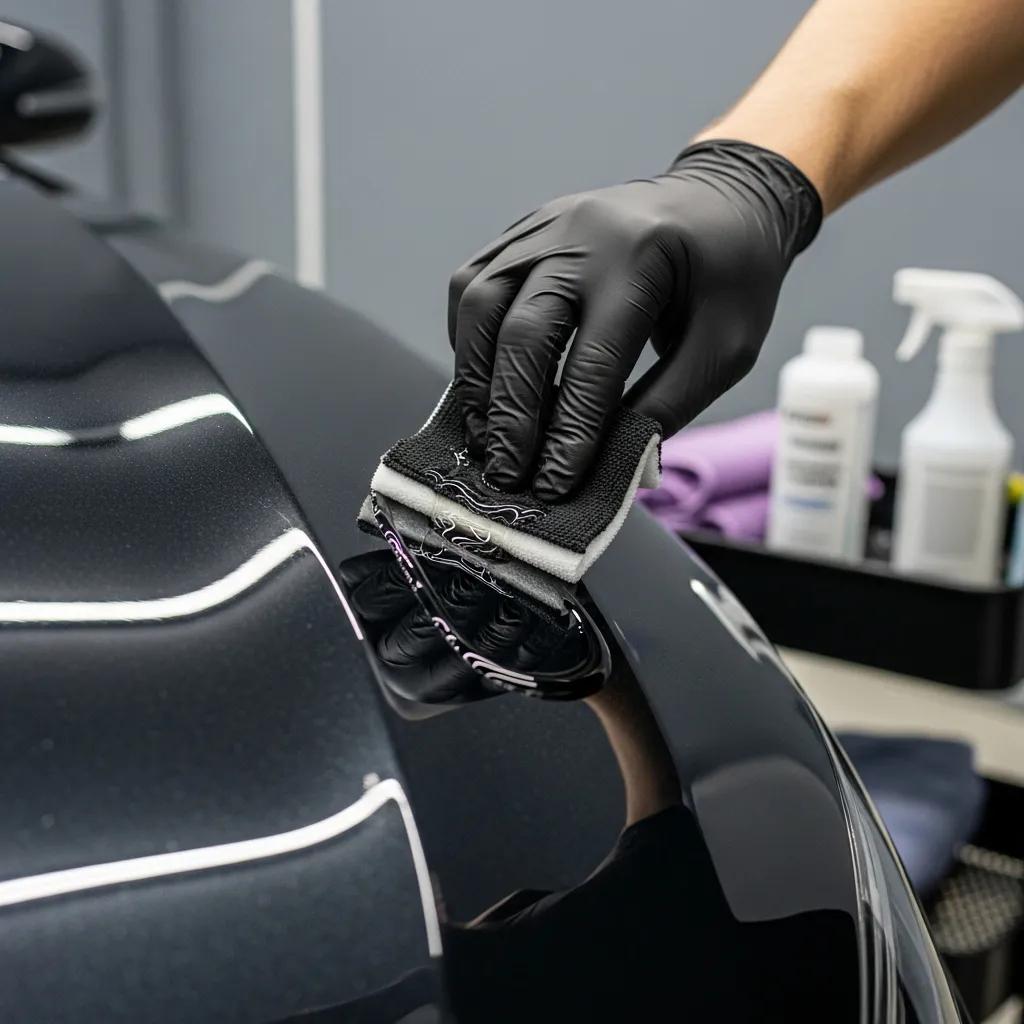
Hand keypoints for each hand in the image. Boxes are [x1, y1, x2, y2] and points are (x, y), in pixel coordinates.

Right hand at [448, 140, 820, 499]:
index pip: (594, 360)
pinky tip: (482, 382)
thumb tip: (612, 464)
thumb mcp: (727, 345)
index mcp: (643, 258)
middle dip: (512, 413)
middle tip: (508, 471)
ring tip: (485, 433)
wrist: (721, 197)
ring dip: (477, 377)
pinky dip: (469, 340)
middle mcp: (581, 234)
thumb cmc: (732, 275)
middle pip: (523, 331)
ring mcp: (544, 226)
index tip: (556, 482)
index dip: (571, 430)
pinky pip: (472, 285)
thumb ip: (668, 403)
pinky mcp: (523, 231)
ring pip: (480, 303)